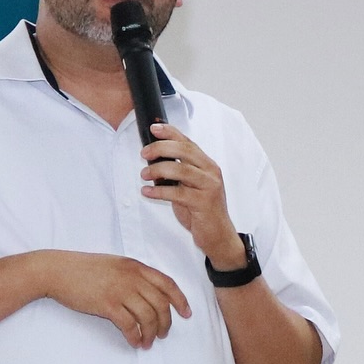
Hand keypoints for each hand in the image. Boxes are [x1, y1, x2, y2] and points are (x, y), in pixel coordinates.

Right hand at [37, 250, 190, 348]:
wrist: (57, 270)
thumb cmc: (84, 269)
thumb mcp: (115, 265)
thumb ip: (133, 276)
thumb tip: (149, 295)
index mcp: (135, 267)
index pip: (167, 284)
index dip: (180, 300)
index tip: (186, 314)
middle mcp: (132, 277)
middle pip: (161, 304)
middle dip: (166, 323)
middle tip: (162, 335)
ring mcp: (120, 290)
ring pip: (148, 317)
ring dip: (151, 334)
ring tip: (147, 343)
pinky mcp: (107, 304)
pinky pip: (129, 325)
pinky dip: (135, 336)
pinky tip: (134, 342)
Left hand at [140, 123, 243, 269]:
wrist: (218, 235)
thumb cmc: (202, 211)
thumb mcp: (190, 186)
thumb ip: (179, 172)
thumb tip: (154, 159)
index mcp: (208, 165)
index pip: (188, 142)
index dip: (171, 132)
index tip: (154, 128)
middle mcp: (211, 172)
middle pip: (184, 151)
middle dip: (161, 148)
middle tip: (144, 154)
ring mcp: (209, 187)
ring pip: (181, 169)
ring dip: (158, 170)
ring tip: (144, 175)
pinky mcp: (203, 202)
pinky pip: (177, 193)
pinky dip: (159, 191)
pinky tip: (147, 192)